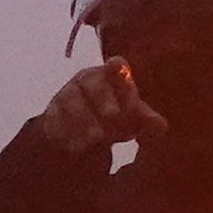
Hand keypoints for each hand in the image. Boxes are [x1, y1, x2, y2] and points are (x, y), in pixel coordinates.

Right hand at [41, 61, 164, 155]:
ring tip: (96, 139)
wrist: (82, 127)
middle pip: (91, 83)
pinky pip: (55, 120)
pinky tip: (76, 147)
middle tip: (113, 116)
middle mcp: (86, 80)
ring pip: (70, 102)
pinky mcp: (51, 113)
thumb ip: (146, 121)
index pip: (115, 66)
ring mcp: (65, 95)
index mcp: (110, 74)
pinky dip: (66, 133)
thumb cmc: (114, 113)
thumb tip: (161, 126)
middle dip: (101, 98)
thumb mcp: (133, 118)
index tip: (117, 65)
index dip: (116, 67)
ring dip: (83, 120)